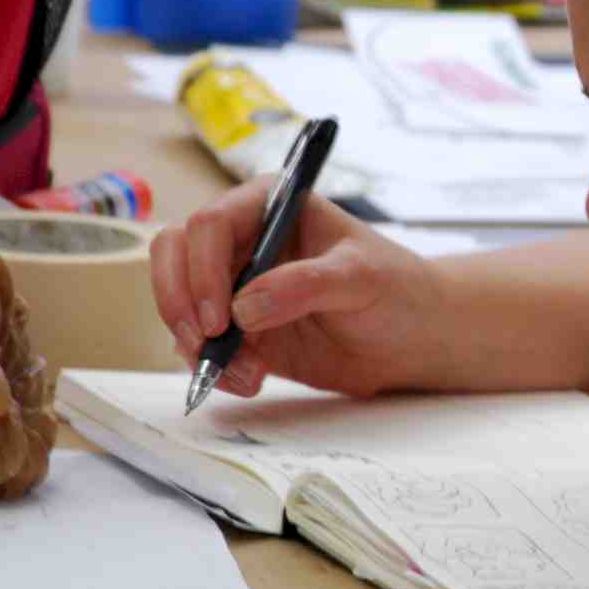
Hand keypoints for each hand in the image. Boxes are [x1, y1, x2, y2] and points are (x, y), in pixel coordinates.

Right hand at [150, 178, 453, 397]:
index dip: (203, 269)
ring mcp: (237, 287)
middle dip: (179, 302)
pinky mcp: (241, 331)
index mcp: (270, 206)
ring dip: (198, 344)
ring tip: (245, 373)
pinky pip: (202, 346)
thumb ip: (305, 284)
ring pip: (181, 305)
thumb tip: (244, 308)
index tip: (222, 317)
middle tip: (205, 343)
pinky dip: (214, 368)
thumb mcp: (361, 277)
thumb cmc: (396, 289)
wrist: (413, 338)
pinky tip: (250, 382)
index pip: (211, 224)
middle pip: (175, 257)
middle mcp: (244, 241)